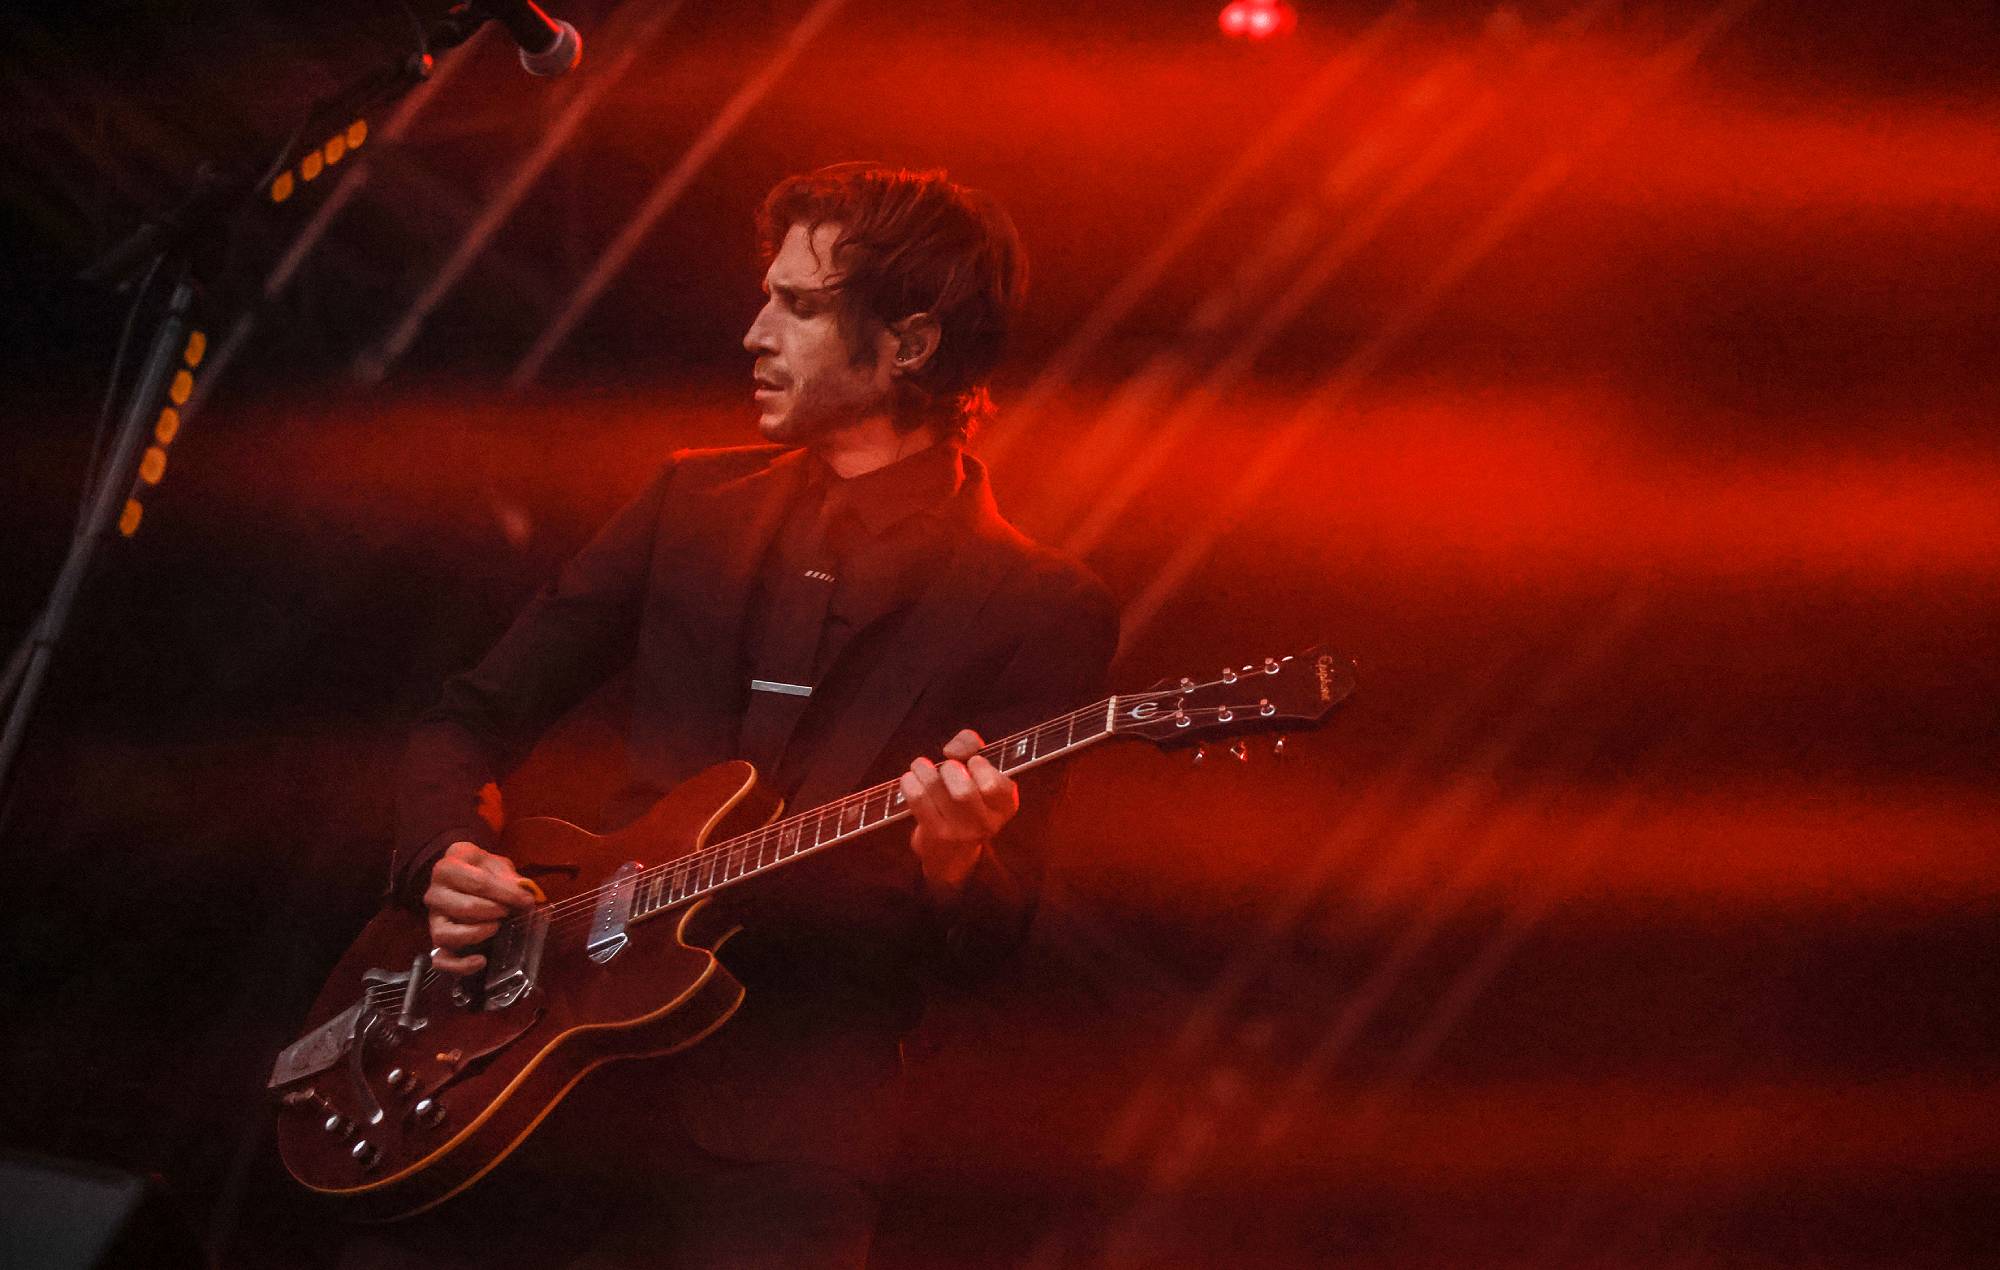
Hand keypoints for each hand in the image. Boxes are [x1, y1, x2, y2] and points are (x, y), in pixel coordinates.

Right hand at [423, 841, 536, 973]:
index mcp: (448, 867)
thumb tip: (526, 896)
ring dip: (476, 934)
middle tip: (510, 911)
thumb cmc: (483, 872)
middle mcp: (434, 893)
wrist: (468, 879)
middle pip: (464, 908)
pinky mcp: (436, 942)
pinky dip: (460, 965)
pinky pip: (441, 960)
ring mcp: (433, 919)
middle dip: (494, 911)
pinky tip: (481, 960)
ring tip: (496, 927)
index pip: (478, 882)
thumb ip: (511, 879)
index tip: (527, 901)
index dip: (506, 894)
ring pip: (446, 934)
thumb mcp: (498, 866)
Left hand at [900, 729, 1017, 899]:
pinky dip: (910, 782)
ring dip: (924, 770)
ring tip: (921, 765)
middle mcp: (986, 823)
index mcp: (1005, 806)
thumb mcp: (979, 773)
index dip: (979, 766)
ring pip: (936, 790)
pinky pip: (917, 799)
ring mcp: (959, 832)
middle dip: (950, 769)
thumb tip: (952, 750)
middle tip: (946, 767)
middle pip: (963, 791)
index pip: (995, 784)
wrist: (952, 853)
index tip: (971, 762)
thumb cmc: (967, 801)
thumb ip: (971, 746)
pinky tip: (910, 779)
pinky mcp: (934, 835)